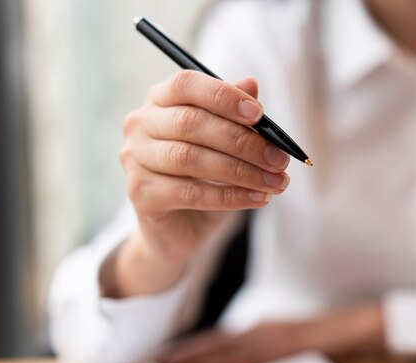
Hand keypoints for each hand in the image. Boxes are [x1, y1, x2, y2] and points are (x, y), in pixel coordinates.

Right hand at [103, 72, 290, 297]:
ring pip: (191, 159)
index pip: (185, 84)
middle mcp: (140, 124)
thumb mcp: (226, 144)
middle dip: (243, 142)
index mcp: (160, 100)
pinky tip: (258, 198)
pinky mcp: (141, 193)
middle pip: (191, 123)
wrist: (180, 226)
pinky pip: (191, 193)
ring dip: (242, 171)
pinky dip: (231, 196)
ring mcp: (135, 159)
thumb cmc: (205, 177)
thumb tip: (251, 83)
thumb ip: (236, 115)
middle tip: (280, 159)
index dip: (223, 96)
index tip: (260, 115)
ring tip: (276, 182)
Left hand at [160, 304, 385, 362]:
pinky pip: (251, 358)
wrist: (353, 329)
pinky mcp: (286, 346)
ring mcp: (273, 339)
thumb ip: (260, 345)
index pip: (217, 342)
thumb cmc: (321, 338)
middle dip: (184, 357)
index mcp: (260, 330)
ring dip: (197, 360)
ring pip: (227, 352)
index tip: (163, 360)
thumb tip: (232, 356)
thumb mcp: (286, 337)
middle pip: (216, 346)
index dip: (189, 351)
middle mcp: (261, 332)